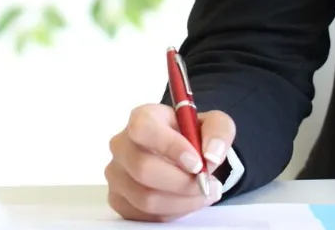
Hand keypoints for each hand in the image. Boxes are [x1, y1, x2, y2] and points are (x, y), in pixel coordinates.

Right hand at [105, 103, 236, 221]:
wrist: (183, 156)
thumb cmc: (192, 137)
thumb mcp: (214, 125)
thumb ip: (218, 131)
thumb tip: (211, 154)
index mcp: (142, 118)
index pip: (144, 129)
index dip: (170, 147)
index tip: (197, 163)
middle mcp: (122, 145)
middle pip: (143, 169)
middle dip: (181, 183)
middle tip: (205, 184)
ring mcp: (117, 174)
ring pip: (145, 198)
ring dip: (181, 201)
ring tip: (203, 194)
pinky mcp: (119, 199)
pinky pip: (144, 215)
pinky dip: (172, 212)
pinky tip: (185, 201)